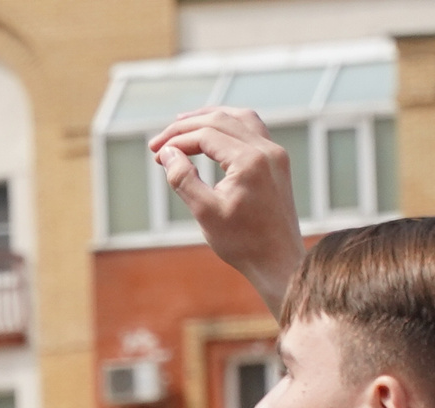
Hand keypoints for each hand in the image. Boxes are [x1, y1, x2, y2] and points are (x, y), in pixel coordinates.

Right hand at [145, 108, 306, 316]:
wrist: (279, 262)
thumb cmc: (243, 243)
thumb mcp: (205, 212)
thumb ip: (183, 179)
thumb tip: (167, 153)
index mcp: (250, 161)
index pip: (205, 135)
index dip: (176, 141)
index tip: (156, 154)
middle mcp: (267, 150)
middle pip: (220, 120)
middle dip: (186, 128)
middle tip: (159, 142)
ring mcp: (276, 153)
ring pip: (239, 118)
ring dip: (208, 117)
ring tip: (183, 124)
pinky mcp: (278, 161)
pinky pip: (252, 129)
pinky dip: (229, 125)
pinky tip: (213, 133)